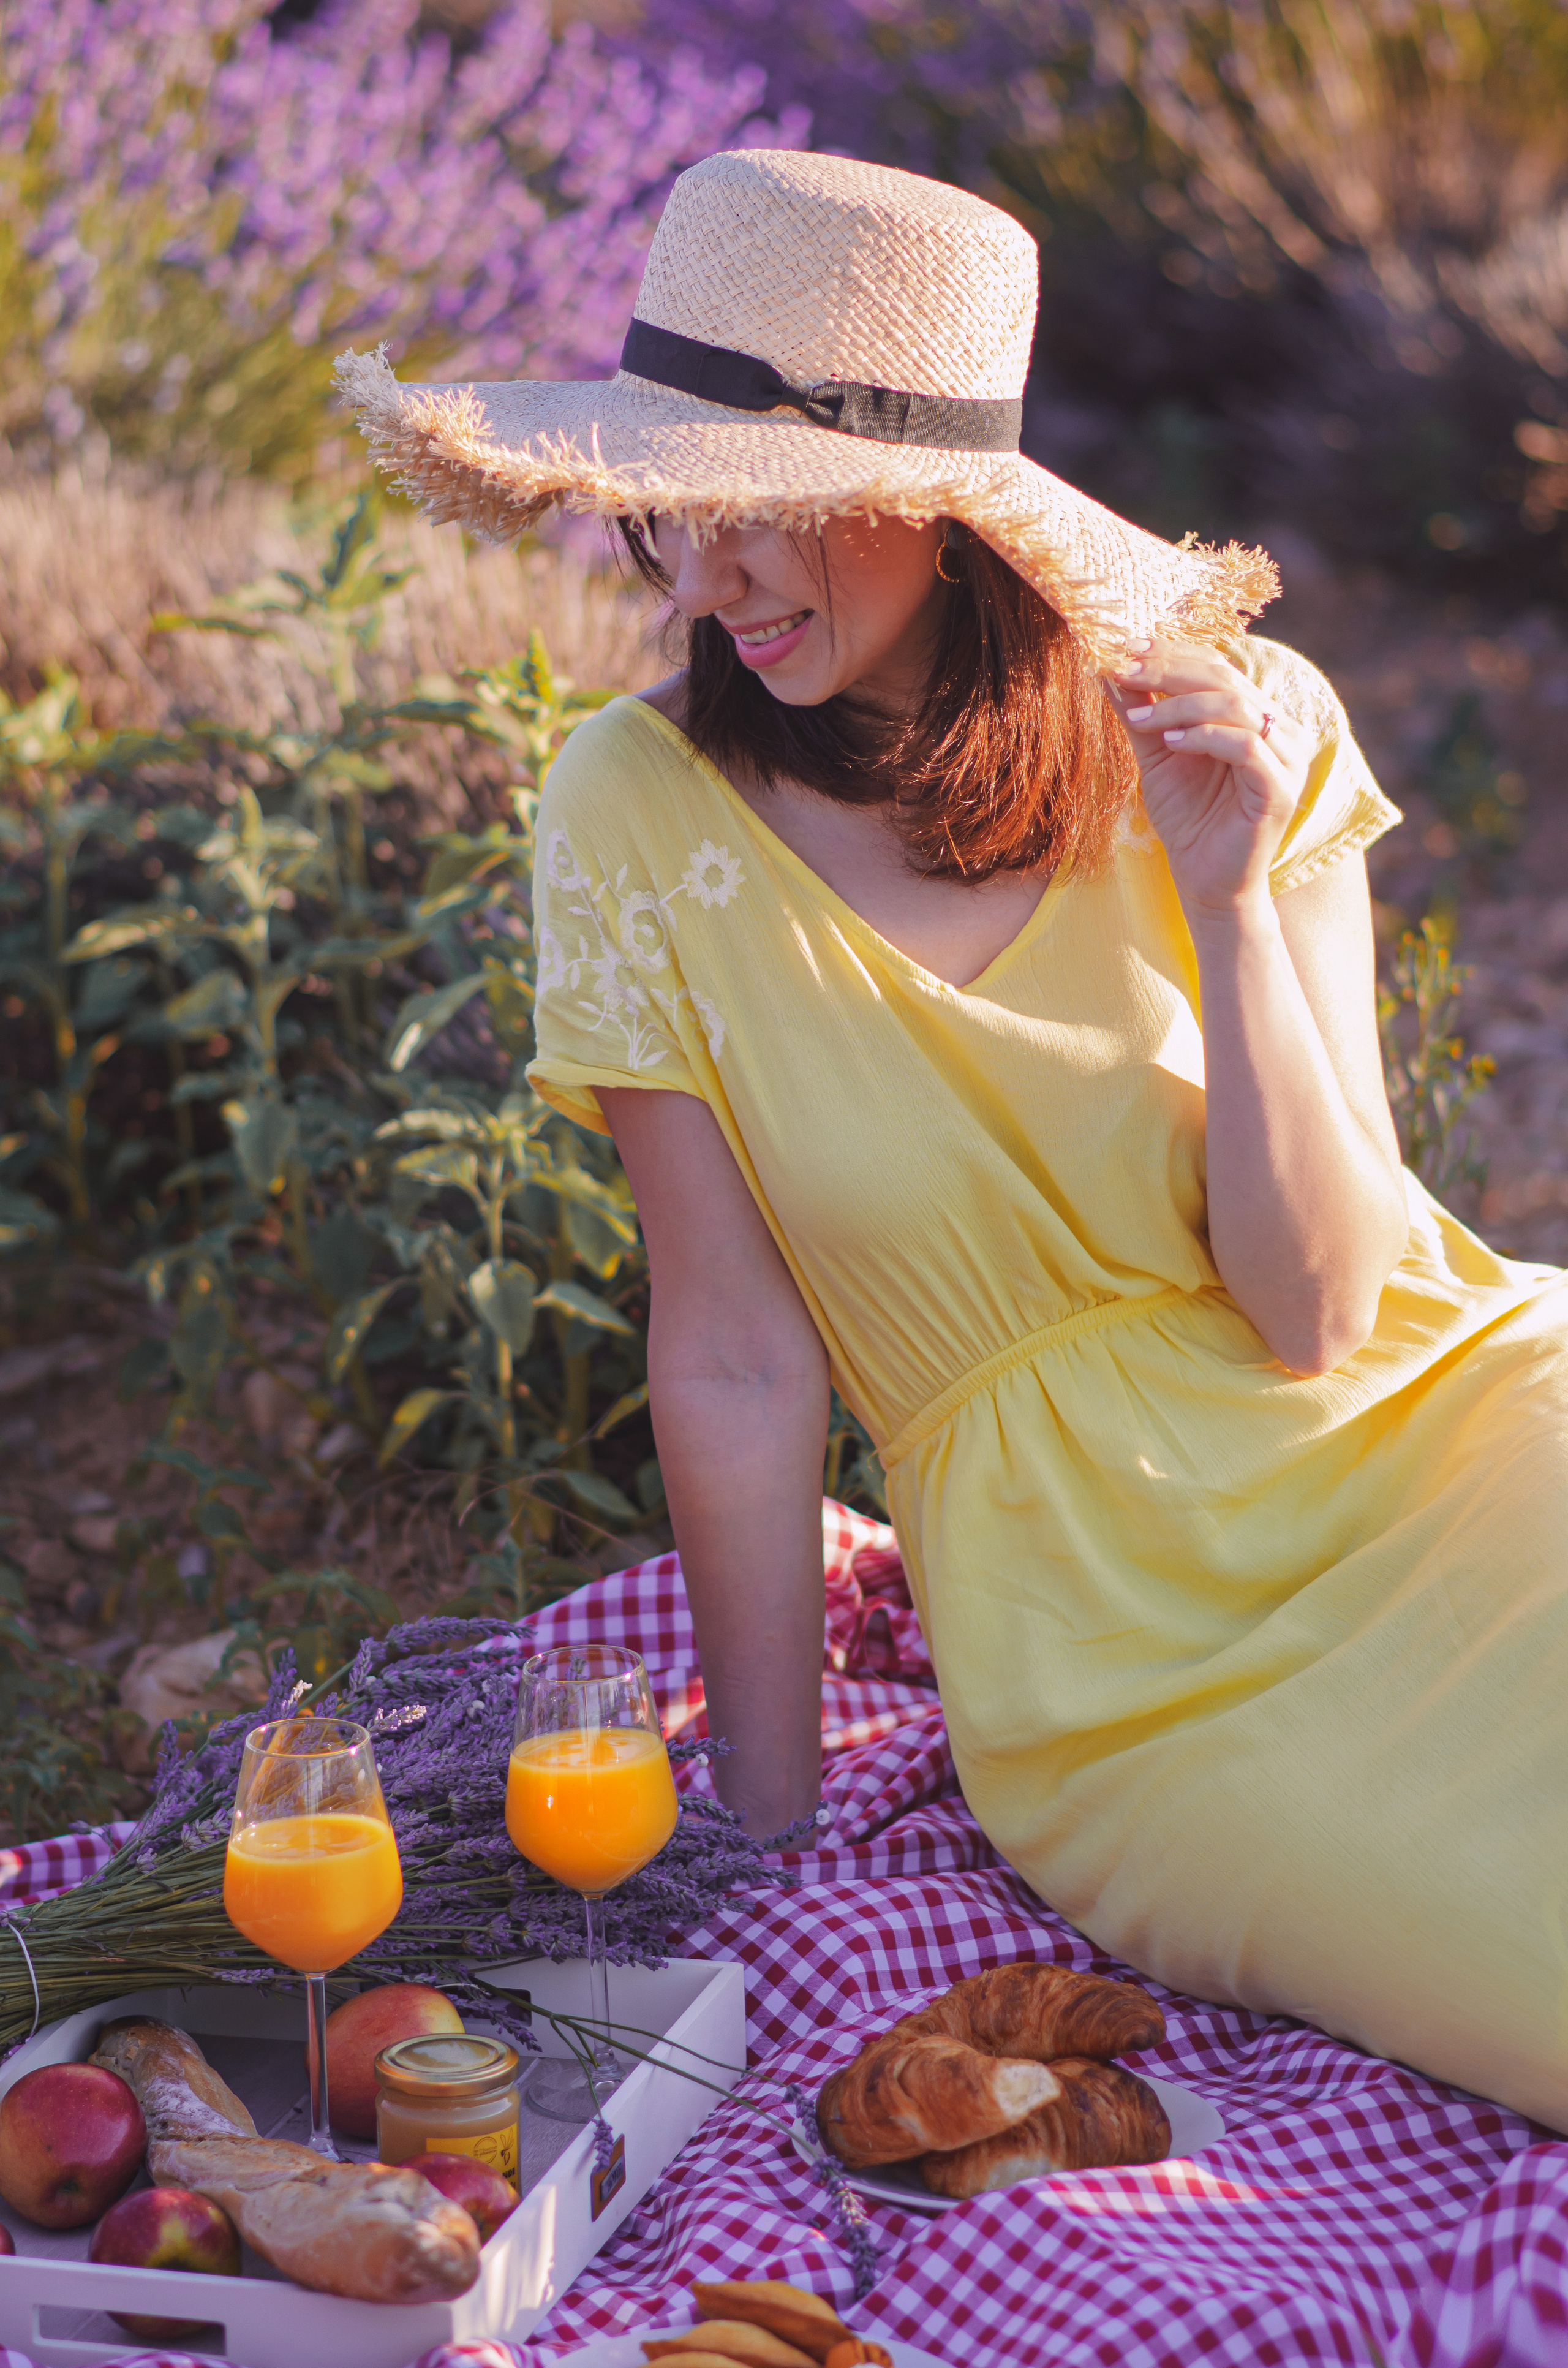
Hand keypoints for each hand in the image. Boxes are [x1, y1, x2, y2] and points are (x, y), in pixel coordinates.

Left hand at [1111, 639, 1309, 914]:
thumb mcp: (1158, 757)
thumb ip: (1142, 715)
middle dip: (1169, 671)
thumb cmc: (1188, 820)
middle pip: (1225, 678)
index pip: (1216, 666)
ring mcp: (1286, 757)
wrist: (1205, 882)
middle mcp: (1279, 729)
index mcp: (1255, 715)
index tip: (1125, 649)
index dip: (1172, 653)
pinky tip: (1171, 743)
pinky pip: (1246, 747)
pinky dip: (1206, 738)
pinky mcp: (1280, 788)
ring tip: (1140, 718)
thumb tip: (1110, 670)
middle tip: (1125, 670)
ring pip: (1235, 707)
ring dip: (1180, 705)